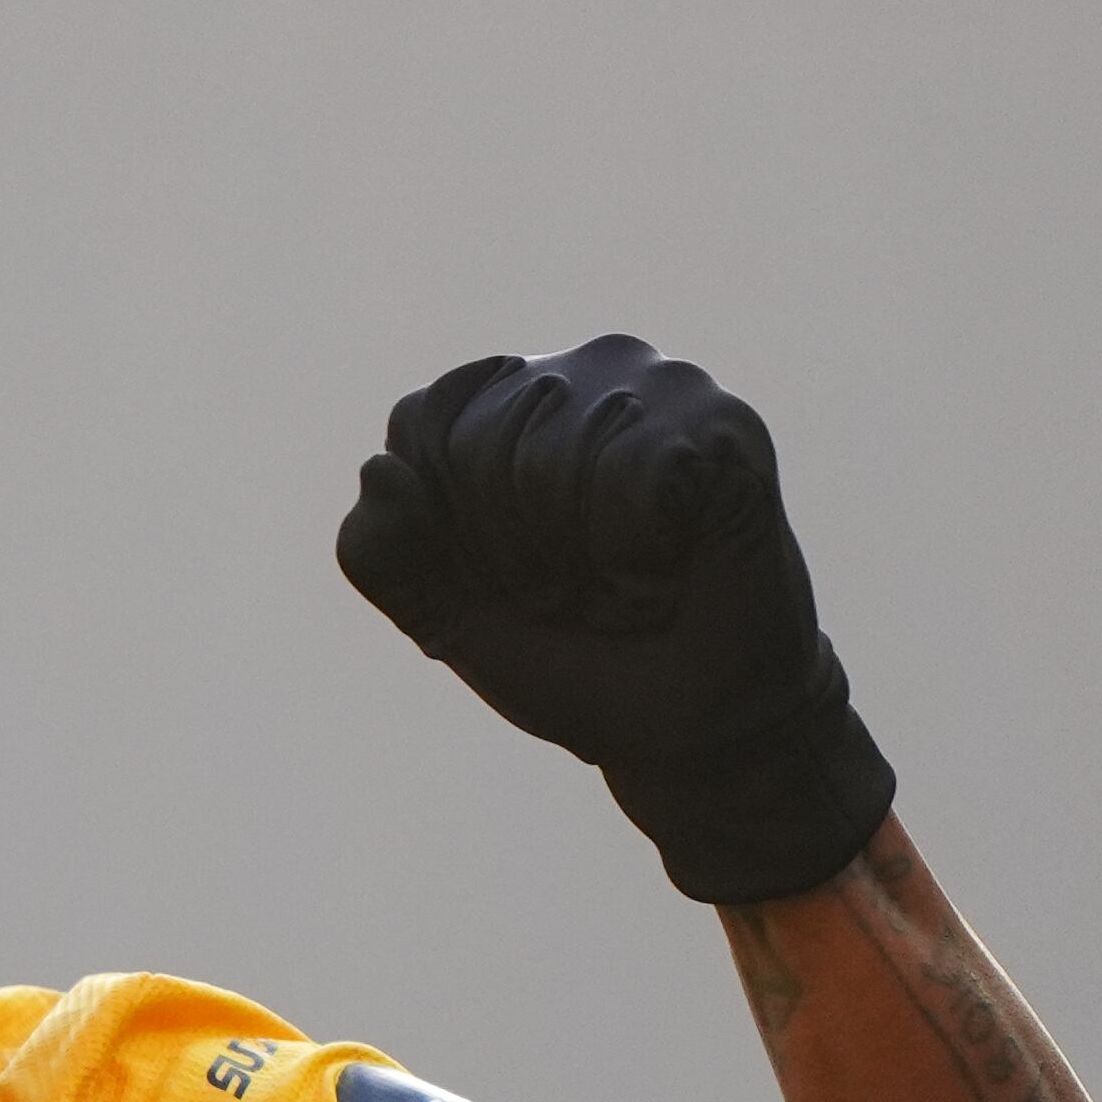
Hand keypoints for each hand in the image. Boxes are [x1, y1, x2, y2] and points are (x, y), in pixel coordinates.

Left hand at [334, 336, 894, 903]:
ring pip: (557, 452)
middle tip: (577, 586)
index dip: (449, 523)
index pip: (423, 421)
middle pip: (485, 438)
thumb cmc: (574, 662)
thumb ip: (383, 555)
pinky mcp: (725, 425)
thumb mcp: (448, 617)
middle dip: (517, 544)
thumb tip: (377, 469)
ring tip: (630, 575)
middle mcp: (582, 370)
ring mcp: (661, 385)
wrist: (689, 730)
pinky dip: (638, 550)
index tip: (506, 573)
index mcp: (505, 400)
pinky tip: (675, 563)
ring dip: (581, 553)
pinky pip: (634, 473)